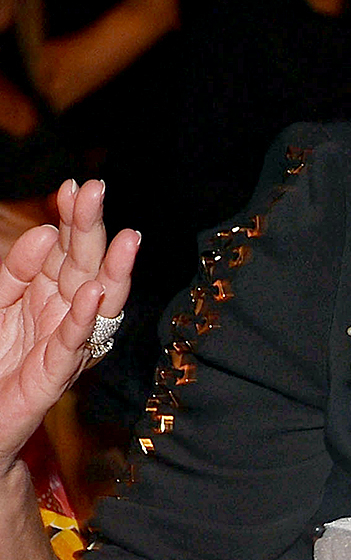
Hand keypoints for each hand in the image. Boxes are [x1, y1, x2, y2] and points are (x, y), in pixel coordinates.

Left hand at [0, 180, 135, 466]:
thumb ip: (15, 270)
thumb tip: (47, 234)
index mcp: (48, 292)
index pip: (68, 248)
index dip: (73, 218)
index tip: (77, 185)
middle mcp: (64, 313)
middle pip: (85, 265)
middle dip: (92, 228)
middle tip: (97, 191)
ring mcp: (65, 342)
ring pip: (97, 302)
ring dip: (113, 270)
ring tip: (126, 239)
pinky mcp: (54, 374)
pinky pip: (74, 343)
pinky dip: (86, 318)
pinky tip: (95, 292)